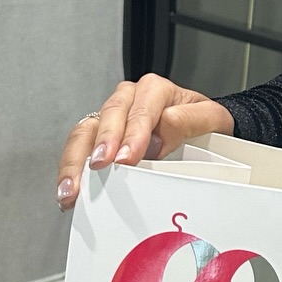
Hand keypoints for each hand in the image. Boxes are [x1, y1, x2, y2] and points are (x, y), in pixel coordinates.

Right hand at [55, 76, 233, 211]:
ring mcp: (111, 117)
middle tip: (97, 168)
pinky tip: (71, 191)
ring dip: (75, 160)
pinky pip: (79, 147)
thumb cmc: (203, 123)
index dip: (132, 135)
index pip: (140, 111)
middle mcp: (128, 99)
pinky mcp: (99, 136)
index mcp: (154, 90)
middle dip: (100, 145)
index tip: (126, 158)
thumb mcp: (210, 118)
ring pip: (85, 131)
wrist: (202, 129)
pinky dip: (72, 169)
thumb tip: (161, 133)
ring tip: (72, 188)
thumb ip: (189, 120)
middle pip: (108, 117)